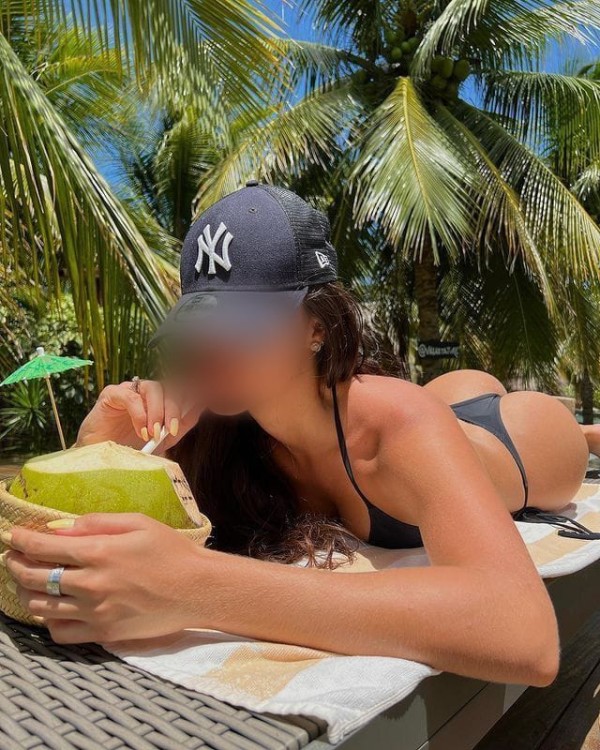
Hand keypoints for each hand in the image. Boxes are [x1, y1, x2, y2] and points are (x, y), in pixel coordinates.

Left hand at [2, 513, 214, 643]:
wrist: (198, 588)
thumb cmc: (171, 550)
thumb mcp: (138, 523)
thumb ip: (96, 523)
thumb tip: (59, 528)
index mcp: (100, 552)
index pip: (44, 548)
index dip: (21, 541)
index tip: (11, 536)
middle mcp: (92, 584)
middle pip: (35, 578)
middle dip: (16, 564)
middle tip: (12, 557)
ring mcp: (96, 612)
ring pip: (41, 607)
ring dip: (27, 593)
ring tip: (28, 582)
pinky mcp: (104, 633)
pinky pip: (61, 633)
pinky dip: (49, 621)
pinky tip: (52, 609)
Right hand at [76, 379, 203, 452]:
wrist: (105, 460)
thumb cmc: (134, 447)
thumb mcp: (164, 438)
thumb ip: (182, 423)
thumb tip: (199, 406)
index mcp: (161, 398)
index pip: (179, 389)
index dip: (188, 398)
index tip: (190, 414)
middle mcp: (146, 391)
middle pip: (168, 388)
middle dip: (173, 409)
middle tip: (170, 430)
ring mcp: (130, 390)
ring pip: (153, 388)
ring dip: (157, 412)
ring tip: (153, 433)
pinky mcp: (112, 394)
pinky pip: (131, 396)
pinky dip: (139, 414)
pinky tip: (140, 431)